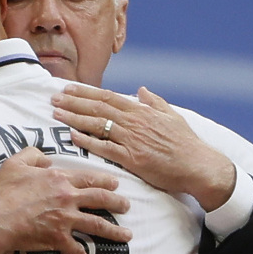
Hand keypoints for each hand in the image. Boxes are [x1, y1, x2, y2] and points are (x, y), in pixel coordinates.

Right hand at [0, 146, 131, 253]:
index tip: (115, 183)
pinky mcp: (58, 239)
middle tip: (127, 206)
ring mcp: (65, 219)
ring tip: (127, 235)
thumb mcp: (16, 163)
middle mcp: (68, 198)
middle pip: (100, 199)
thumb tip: (46, 158)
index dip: (104, 180)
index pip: (89, 177)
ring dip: (115, 231)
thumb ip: (34, 154)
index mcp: (59, 178)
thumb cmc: (3, 191)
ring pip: (97, 225)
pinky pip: (78, 253)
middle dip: (117, 202)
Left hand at [52, 84, 234, 211]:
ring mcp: (132, 140)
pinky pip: (105, 148)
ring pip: (98, 125)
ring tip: (57, 113)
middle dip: (73, 102)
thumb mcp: (172, 116)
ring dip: (75, 118)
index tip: (69, 88)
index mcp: (142, 111)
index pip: (108, 97)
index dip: (86, 92)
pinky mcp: (132, 159)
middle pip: (98, 108)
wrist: (198, 165)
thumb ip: (155, 102)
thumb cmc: (186, 143)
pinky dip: (88, 141)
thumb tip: (142, 89)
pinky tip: (73, 135)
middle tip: (53, 98)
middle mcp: (134, 122)